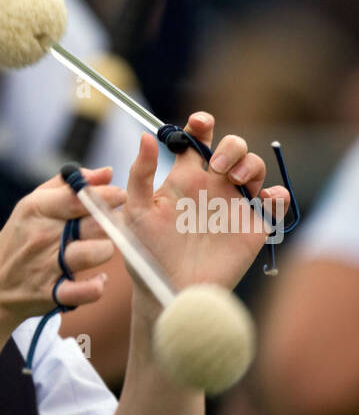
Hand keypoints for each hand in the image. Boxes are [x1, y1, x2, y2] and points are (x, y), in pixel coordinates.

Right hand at [0, 167, 125, 325]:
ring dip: (105, 250)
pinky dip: (96, 287)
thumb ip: (69, 186)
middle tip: (114, 223)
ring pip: (95, 253)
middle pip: (94, 223)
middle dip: (111, 221)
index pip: (78, 197)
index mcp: (36, 209)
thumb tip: (107, 173)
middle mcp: (41, 236)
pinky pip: (84, 292)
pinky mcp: (50, 294)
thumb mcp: (34, 204)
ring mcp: (45, 266)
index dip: (105, 195)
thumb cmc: (20, 237)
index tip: (120, 195)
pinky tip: (99, 280)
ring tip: (101, 249)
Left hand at [123, 112, 290, 311]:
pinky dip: (278, 194)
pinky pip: (277, 202)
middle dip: (231, 146)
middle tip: (217, 167)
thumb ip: (139, 174)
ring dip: (251, 164)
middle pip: (232, 147)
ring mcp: (234, 205)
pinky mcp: (253, 227)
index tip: (201, 122)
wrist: (169, 292)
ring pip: (255, 167)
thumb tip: (146, 135)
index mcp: (185, 178)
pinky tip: (265, 198)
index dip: (201, 124)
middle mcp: (212, 187)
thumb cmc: (146, 253)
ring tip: (235, 180)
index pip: (197, 140)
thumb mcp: (135, 211)